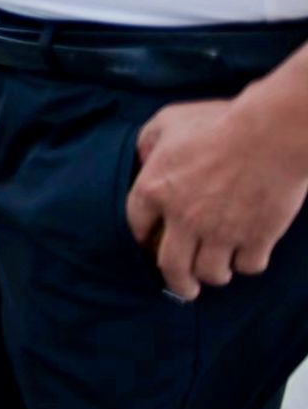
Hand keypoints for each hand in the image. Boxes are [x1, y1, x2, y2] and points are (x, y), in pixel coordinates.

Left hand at [125, 96, 307, 300]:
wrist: (270, 133)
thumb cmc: (219, 121)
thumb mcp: (168, 121)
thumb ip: (148, 141)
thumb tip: (144, 159)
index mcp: (155, 189)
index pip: (138, 227)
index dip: (143, 239)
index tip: (150, 246)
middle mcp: (183, 217)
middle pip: (171, 266)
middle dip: (178, 282)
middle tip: (185, 288)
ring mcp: (220, 231)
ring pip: (211, 273)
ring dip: (214, 275)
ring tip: (217, 272)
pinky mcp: (256, 237)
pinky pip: (248, 266)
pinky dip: (247, 265)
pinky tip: (247, 257)